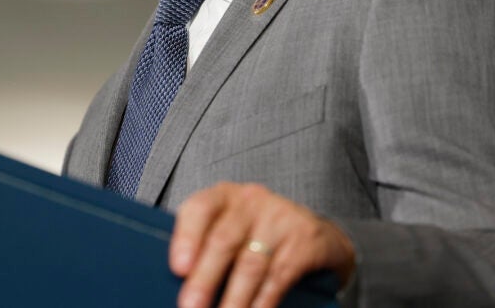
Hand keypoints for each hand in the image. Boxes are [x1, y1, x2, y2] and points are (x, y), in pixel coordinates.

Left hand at [169, 182, 355, 307]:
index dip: (186, 238)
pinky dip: (262, 302)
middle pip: (223, 240)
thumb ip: (206, 248)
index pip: (200, 208)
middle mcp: (251, 201)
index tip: (178, 269)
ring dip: (233, 299)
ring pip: (250, 263)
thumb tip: (180, 286)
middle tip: (190, 306)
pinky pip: (279, 276)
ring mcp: (280, 218)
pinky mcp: (304, 239)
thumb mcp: (231, 229)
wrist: (316, 235)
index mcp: (224, 196)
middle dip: (204, 279)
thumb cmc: (257, 236)